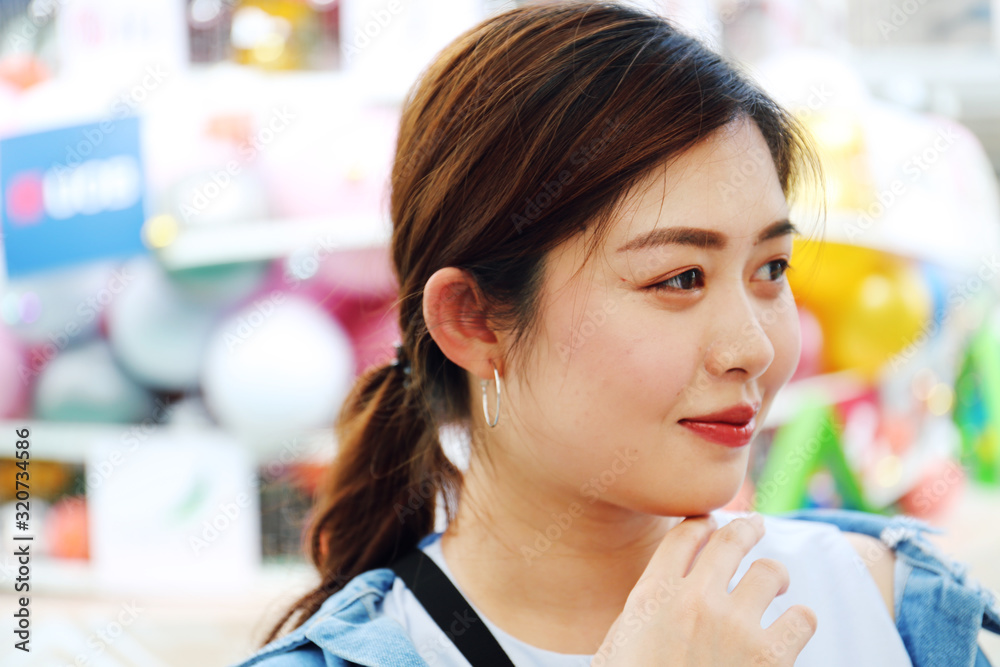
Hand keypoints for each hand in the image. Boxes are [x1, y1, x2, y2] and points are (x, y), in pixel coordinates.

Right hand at [591, 514, 816, 665]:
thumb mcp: (619, 646)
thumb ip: (644, 613)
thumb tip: (662, 593)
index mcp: (652, 597)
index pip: (685, 535)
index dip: (703, 525)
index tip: (713, 526)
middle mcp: (693, 600)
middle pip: (731, 539)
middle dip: (748, 529)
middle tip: (756, 526)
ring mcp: (734, 626)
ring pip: (771, 572)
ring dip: (775, 579)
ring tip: (777, 588)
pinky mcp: (769, 658)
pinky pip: (801, 618)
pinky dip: (799, 622)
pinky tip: (791, 629)